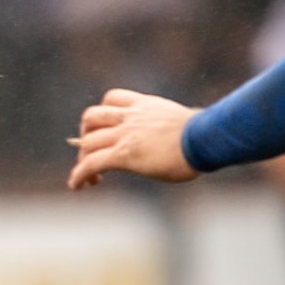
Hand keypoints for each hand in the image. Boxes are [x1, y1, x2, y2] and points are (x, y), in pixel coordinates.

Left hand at [66, 88, 196, 188]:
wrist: (207, 139)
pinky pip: (91, 163)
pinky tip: (77, 186)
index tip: (105, 129)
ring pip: (87, 142)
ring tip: (91, 178)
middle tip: (92, 153)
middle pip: (91, 117)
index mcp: (146, 105)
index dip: (103, 113)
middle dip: (86, 135)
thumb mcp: (184, 123)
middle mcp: (131, 116)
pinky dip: (78, 175)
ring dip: (82, 160)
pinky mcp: (123, 154)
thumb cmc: (207, 135)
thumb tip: (185, 140)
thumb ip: (171, 128)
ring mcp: (125, 135)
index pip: (113, 98)